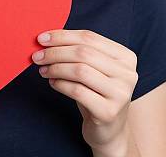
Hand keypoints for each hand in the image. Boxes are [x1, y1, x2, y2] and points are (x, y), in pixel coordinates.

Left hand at [32, 29, 137, 152]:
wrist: (108, 129)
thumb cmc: (95, 91)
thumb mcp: (93, 67)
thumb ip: (77, 49)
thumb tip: (46, 38)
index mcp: (125, 56)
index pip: (89, 37)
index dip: (62, 36)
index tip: (42, 38)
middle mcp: (127, 73)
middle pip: (83, 53)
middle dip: (55, 52)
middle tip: (37, 56)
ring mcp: (120, 94)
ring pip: (80, 70)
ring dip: (56, 68)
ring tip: (43, 70)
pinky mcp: (109, 112)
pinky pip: (77, 91)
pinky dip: (60, 84)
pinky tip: (53, 83)